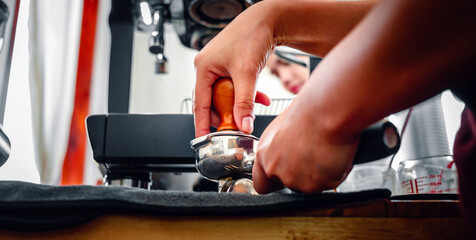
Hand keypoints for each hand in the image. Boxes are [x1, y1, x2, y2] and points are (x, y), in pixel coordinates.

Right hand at [193, 2, 274, 136]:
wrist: (268, 19)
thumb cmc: (251, 36)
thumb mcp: (247, 74)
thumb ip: (245, 102)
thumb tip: (244, 124)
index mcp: (203, 68)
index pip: (199, 103)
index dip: (202, 124)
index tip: (204, 140)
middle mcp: (208, 67)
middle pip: (214, 101)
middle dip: (229, 113)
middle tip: (240, 124)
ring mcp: (220, 67)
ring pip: (227, 96)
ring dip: (242, 104)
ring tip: (256, 108)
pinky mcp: (231, 67)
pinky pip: (236, 88)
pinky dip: (248, 95)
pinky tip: (262, 98)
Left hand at [252, 99, 358, 193]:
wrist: (327, 111)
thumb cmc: (310, 111)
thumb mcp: (284, 128)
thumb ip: (280, 148)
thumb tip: (288, 153)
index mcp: (264, 153)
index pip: (261, 184)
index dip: (275, 182)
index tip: (285, 177)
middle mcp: (274, 169)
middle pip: (288, 184)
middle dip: (301, 175)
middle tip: (313, 157)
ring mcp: (293, 179)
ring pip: (309, 185)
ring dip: (318, 173)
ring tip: (325, 150)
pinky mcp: (313, 185)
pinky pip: (328, 183)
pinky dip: (335, 172)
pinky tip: (334, 154)